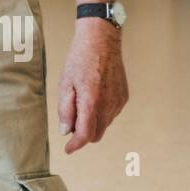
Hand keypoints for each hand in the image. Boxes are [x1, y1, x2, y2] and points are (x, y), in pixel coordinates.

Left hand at [58, 20, 127, 153]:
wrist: (102, 40)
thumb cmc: (79, 59)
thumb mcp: (65, 83)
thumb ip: (66, 109)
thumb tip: (66, 131)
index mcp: (92, 102)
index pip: (85, 135)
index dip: (75, 145)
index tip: (68, 149)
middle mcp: (109, 105)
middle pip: (96, 134)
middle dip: (83, 133)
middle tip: (70, 119)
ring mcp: (119, 102)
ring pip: (104, 125)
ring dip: (92, 121)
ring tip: (81, 99)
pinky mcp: (124, 97)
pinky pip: (111, 113)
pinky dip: (101, 112)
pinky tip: (93, 94)